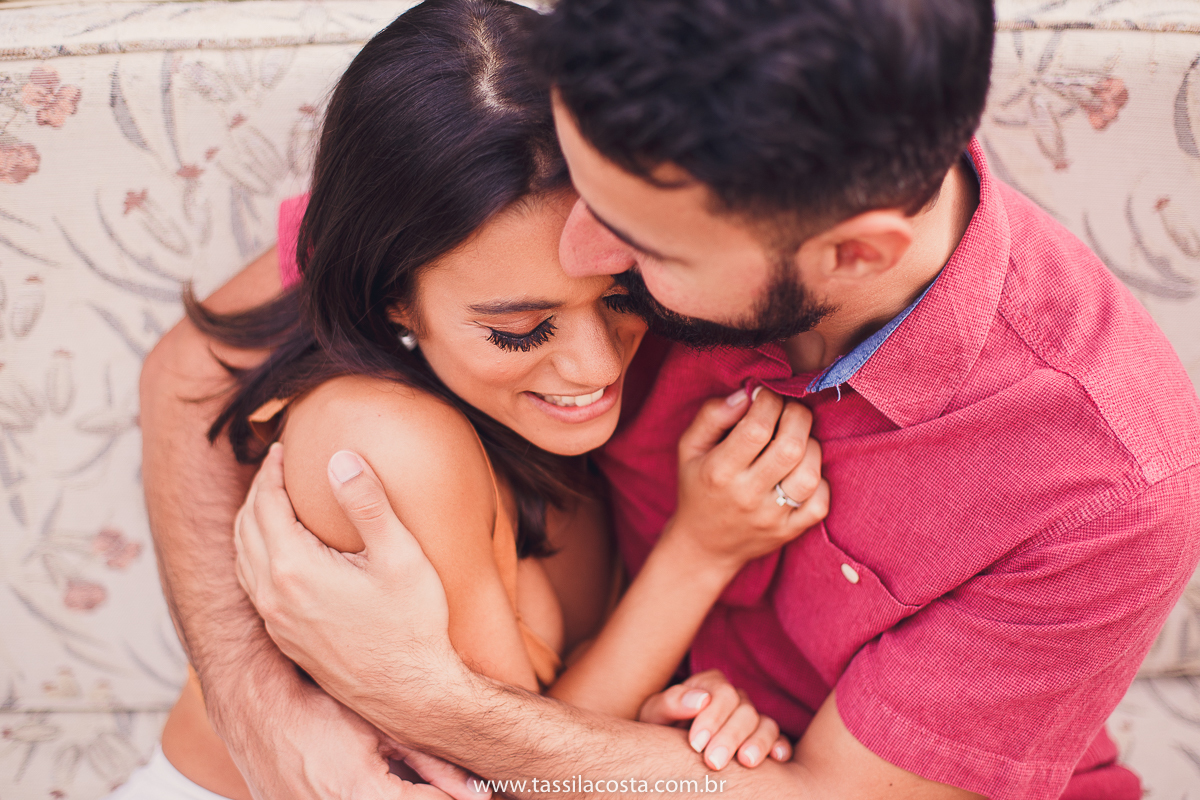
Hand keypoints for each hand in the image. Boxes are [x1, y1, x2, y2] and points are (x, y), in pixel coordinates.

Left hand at [233, 444, 479, 795]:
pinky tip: (279, 550)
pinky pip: (253, 584)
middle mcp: (272, 596)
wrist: (410, 694)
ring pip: (242, 559)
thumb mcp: (400, 556)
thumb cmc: (412, 626)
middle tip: (276, 468)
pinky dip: (255, 554)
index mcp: (293, 570)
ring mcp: (275, 621)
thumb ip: (368, 503)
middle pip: (245, 528)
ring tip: (273, 500)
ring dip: (251, 523)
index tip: (282, 447)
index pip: (266, 505)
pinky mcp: (284, 638)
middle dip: (257, 492)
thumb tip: (339, 457)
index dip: (271, 472)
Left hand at [638, 670, 792, 771]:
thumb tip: (700, 700)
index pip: (722, 693)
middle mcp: (735, 699)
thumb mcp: (654, 713)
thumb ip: (671, 702)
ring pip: (766, 724)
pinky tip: (777, 759)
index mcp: (711, 685)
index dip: (712, 717)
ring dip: (758, 743)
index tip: (696, 743)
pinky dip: (781, 747)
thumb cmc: (659, 727)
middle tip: (713, 762)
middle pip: (745, 710)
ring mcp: (751, 719)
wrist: (664, 749)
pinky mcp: (762, 740)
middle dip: (730, 737)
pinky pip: (780, 740)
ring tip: (745, 762)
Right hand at [665, 387, 828, 572]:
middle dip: (797, 416)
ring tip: (797, 440)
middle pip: (790, 447)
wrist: (703, 545)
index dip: (770, 402)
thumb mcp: (689, 448)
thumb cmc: (698, 486)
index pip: (757, 427)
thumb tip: (746, 394)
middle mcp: (747, 495)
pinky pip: (820, 503)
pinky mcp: (789, 532)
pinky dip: (820, 481)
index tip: (767, 395)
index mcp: (719, 471)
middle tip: (788, 411)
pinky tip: (802, 470)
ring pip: (809, 473)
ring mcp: (771, 517)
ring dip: (811, 446)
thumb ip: (712, 416)